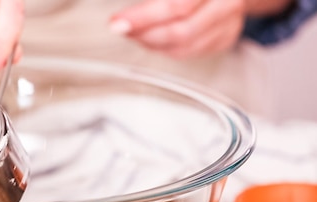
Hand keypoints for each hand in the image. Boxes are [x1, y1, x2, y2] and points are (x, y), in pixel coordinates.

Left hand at [108, 0, 293, 58]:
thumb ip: (155, 0)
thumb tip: (124, 19)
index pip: (177, 5)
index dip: (143, 17)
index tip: (117, 22)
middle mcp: (226, 4)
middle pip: (182, 31)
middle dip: (144, 33)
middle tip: (120, 28)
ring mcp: (229, 23)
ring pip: (185, 46)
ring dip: (152, 42)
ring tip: (132, 32)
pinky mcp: (225, 38)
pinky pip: (189, 51)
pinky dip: (164, 47)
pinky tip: (150, 38)